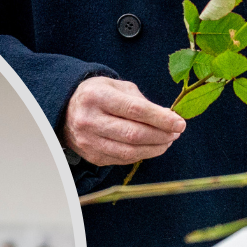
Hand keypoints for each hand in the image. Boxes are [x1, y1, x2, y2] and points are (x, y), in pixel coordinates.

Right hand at [62, 76, 184, 166]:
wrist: (66, 111)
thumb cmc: (99, 95)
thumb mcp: (117, 87)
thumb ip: (141, 101)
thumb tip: (169, 119)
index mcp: (96, 96)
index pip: (134, 110)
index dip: (161, 118)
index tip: (180, 123)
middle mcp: (88, 120)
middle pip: (133, 134)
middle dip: (161, 135)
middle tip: (176, 133)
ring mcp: (88, 141)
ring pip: (129, 151)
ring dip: (154, 148)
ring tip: (167, 141)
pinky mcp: (92, 156)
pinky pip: (123, 159)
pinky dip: (142, 155)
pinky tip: (151, 147)